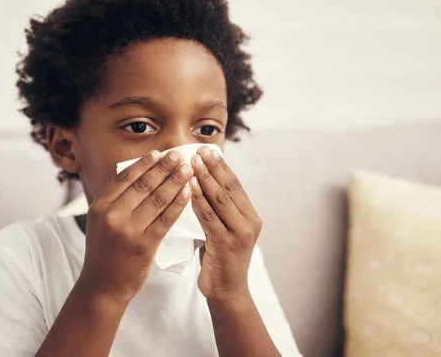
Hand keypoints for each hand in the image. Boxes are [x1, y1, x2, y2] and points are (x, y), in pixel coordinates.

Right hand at [78, 150, 192, 304]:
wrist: (102, 286)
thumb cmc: (104, 251)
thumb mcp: (100, 222)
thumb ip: (115, 200)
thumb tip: (138, 173)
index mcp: (100, 206)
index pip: (125, 178)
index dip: (144, 164)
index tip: (159, 152)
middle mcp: (112, 216)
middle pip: (143, 185)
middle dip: (164, 167)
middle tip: (179, 154)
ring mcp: (129, 231)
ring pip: (157, 199)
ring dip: (175, 181)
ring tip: (188, 170)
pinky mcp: (145, 245)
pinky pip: (166, 219)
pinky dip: (178, 203)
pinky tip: (188, 192)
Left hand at [190, 146, 261, 302]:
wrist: (227, 291)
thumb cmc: (220, 259)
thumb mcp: (224, 230)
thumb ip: (219, 210)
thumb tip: (203, 183)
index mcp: (251, 216)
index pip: (235, 185)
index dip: (222, 166)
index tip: (208, 150)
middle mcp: (249, 222)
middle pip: (229, 187)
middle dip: (213, 166)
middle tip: (198, 149)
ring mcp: (240, 233)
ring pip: (220, 199)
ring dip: (205, 178)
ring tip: (192, 162)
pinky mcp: (226, 244)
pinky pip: (209, 217)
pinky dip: (199, 200)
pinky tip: (189, 187)